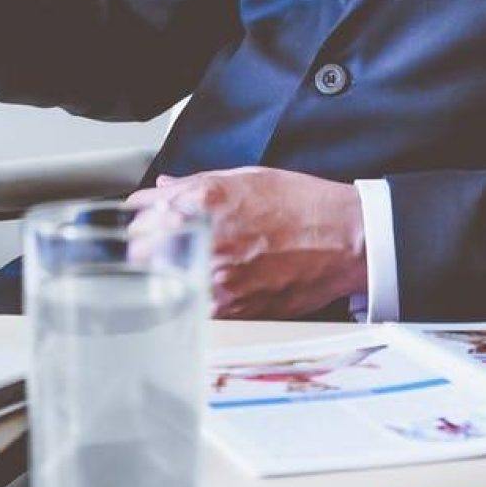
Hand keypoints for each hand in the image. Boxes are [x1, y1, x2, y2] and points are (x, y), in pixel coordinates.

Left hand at [128, 167, 367, 318]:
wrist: (346, 239)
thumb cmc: (303, 205)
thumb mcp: (247, 178)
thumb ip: (196, 184)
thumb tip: (163, 188)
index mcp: (205, 201)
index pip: (141, 215)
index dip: (139, 219)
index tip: (141, 221)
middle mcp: (207, 240)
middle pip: (141, 253)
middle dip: (143, 249)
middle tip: (154, 247)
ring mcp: (218, 278)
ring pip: (162, 285)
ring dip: (164, 277)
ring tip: (183, 267)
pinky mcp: (234, 309)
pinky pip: (193, 307)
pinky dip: (192, 298)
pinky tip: (207, 286)